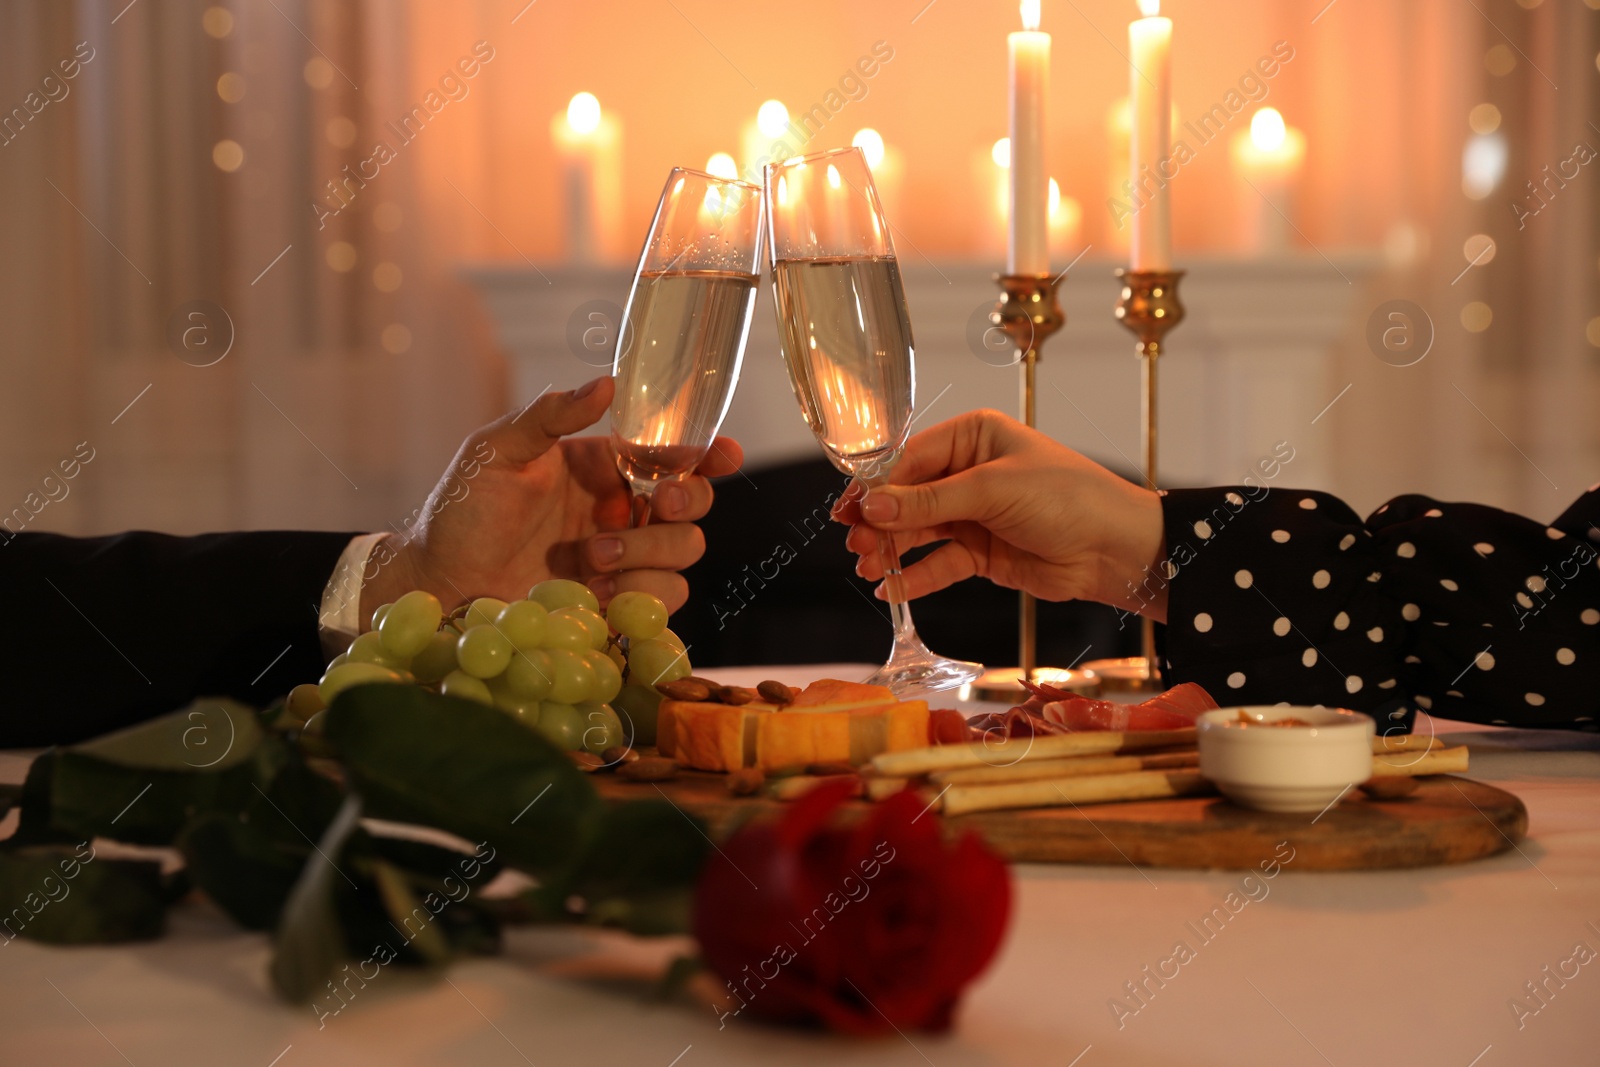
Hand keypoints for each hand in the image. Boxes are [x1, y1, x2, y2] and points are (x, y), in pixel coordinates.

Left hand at [361, 376, 741, 622]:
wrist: (438, 579)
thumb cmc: (463, 510)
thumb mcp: (498, 449)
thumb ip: (551, 416)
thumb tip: (606, 384)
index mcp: (603, 467)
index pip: (672, 453)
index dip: (706, 452)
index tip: (724, 454)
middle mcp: (622, 511)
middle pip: (694, 504)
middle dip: (685, 501)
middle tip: (655, 503)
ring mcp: (623, 560)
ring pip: (684, 553)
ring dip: (647, 552)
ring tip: (591, 556)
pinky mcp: (615, 603)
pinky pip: (662, 600)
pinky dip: (636, 594)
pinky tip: (592, 591)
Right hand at [833, 409, 1167, 619]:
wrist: (1117, 549)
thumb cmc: (1069, 498)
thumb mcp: (993, 490)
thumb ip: (929, 501)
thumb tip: (871, 507)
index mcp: (972, 437)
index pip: (909, 459)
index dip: (876, 486)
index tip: (849, 511)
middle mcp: (969, 471)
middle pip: (908, 496)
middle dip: (880, 521)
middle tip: (856, 544)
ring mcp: (974, 513)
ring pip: (919, 531)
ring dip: (892, 550)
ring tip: (867, 567)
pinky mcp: (981, 552)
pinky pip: (939, 563)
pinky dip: (916, 576)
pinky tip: (892, 590)